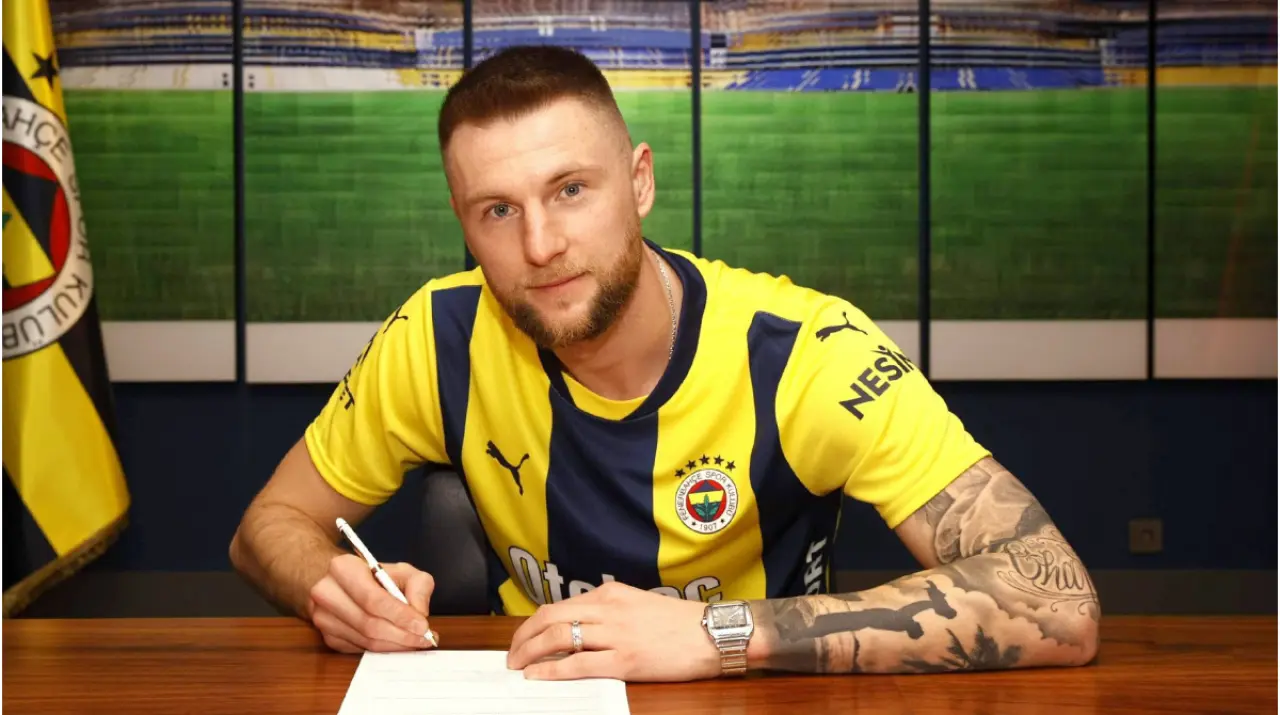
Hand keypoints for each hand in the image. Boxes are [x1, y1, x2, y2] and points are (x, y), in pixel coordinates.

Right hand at [307, 553, 437, 652]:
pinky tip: (398, 643)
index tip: (423, 626)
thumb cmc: (374, 576)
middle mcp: (327, 593)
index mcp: (343, 569)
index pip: (373, 599)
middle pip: (369, 624)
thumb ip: (418, 586)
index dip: (400, 616)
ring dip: (395, 645)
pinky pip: (359, 649)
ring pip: (365, 640)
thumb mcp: (402, 570)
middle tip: (425, 638)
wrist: (342, 582)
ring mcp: (323, 617)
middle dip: (402, 635)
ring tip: (416, 641)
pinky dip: (383, 649)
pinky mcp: (327, 637)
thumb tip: (420, 614)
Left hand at [506, 581, 721, 681]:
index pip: (559, 606)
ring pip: (559, 637)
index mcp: (612, 594)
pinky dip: (552, 669)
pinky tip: (537, 676)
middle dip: (523, 638)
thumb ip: (610, 612)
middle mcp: (610, 609)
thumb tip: (580, 628)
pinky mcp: (626, 660)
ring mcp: (616, 634)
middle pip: (550, 618)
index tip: (522, 638)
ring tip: (518, 667)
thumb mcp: (639, 605)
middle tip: (512, 656)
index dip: (533, 624)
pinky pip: (578, 664)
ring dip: (531, 653)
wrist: (714, 633)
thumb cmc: (681, 623)